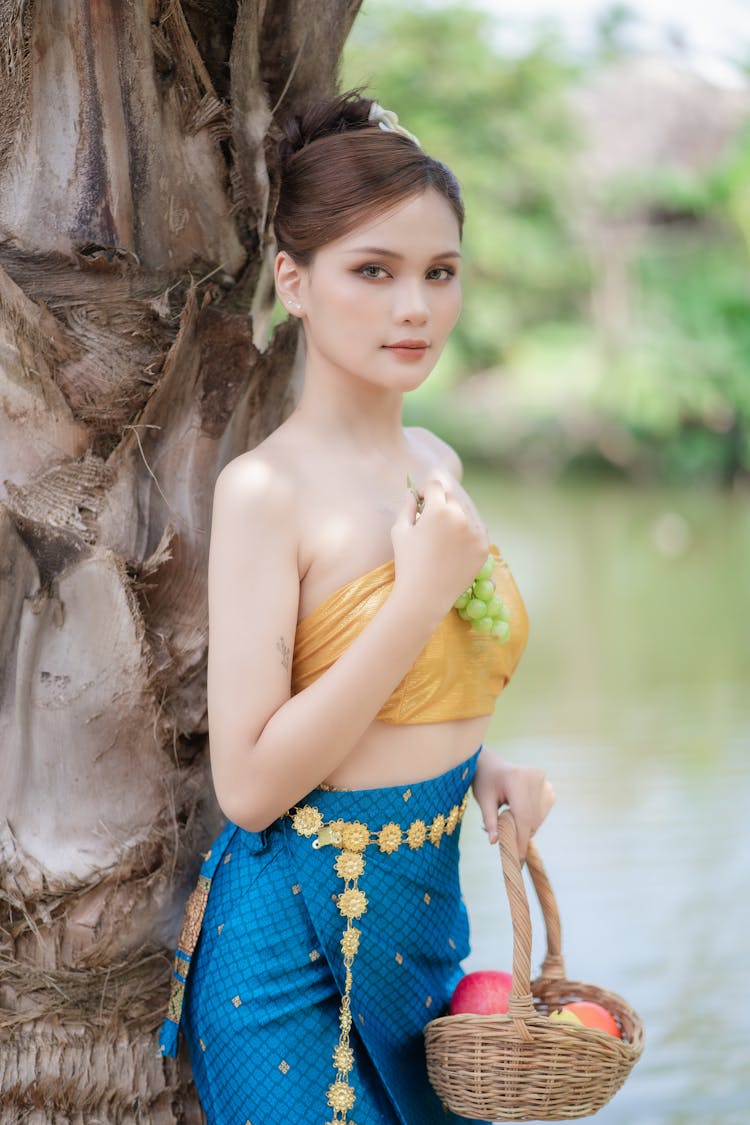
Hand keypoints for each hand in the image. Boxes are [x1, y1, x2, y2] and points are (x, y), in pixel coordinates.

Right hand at [390, 470, 488, 618]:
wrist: (425, 596)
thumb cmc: (408, 563)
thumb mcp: (400, 531)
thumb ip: (407, 506)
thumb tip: (411, 491)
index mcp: (438, 510)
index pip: (435, 486)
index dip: (426, 491)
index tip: (422, 502)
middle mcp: (461, 517)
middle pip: (453, 498)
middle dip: (442, 503)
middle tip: (432, 520)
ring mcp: (475, 532)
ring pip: (467, 513)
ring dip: (457, 516)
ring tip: (444, 534)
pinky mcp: (484, 547)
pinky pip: (478, 530)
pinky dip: (468, 532)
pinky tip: (455, 544)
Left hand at [471, 749, 554, 858]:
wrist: (492, 765)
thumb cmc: (485, 782)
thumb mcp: (483, 800)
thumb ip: (490, 821)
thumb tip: (494, 842)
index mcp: (516, 779)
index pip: (523, 815)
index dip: (521, 838)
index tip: (518, 857)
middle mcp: (534, 777)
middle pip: (532, 818)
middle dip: (521, 832)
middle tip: (506, 831)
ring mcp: (543, 780)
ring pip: (539, 817)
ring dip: (527, 825)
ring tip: (510, 813)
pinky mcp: (547, 784)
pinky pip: (544, 810)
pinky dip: (533, 817)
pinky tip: (520, 809)